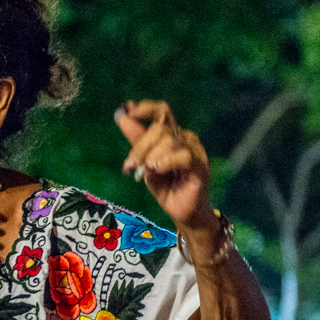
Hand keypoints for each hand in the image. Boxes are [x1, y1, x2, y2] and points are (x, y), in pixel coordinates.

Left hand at [115, 101, 212, 229]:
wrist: (180, 211)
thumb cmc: (165, 186)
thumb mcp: (145, 162)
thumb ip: (136, 140)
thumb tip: (120, 114)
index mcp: (172, 134)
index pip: (162, 112)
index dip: (146, 108)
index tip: (129, 110)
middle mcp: (185, 138)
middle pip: (160, 129)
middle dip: (140, 146)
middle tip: (129, 166)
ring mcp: (194, 150)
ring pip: (170, 141)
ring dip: (150, 156)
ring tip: (144, 171)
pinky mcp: (199, 165)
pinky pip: (183, 156)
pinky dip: (166, 161)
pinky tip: (156, 169)